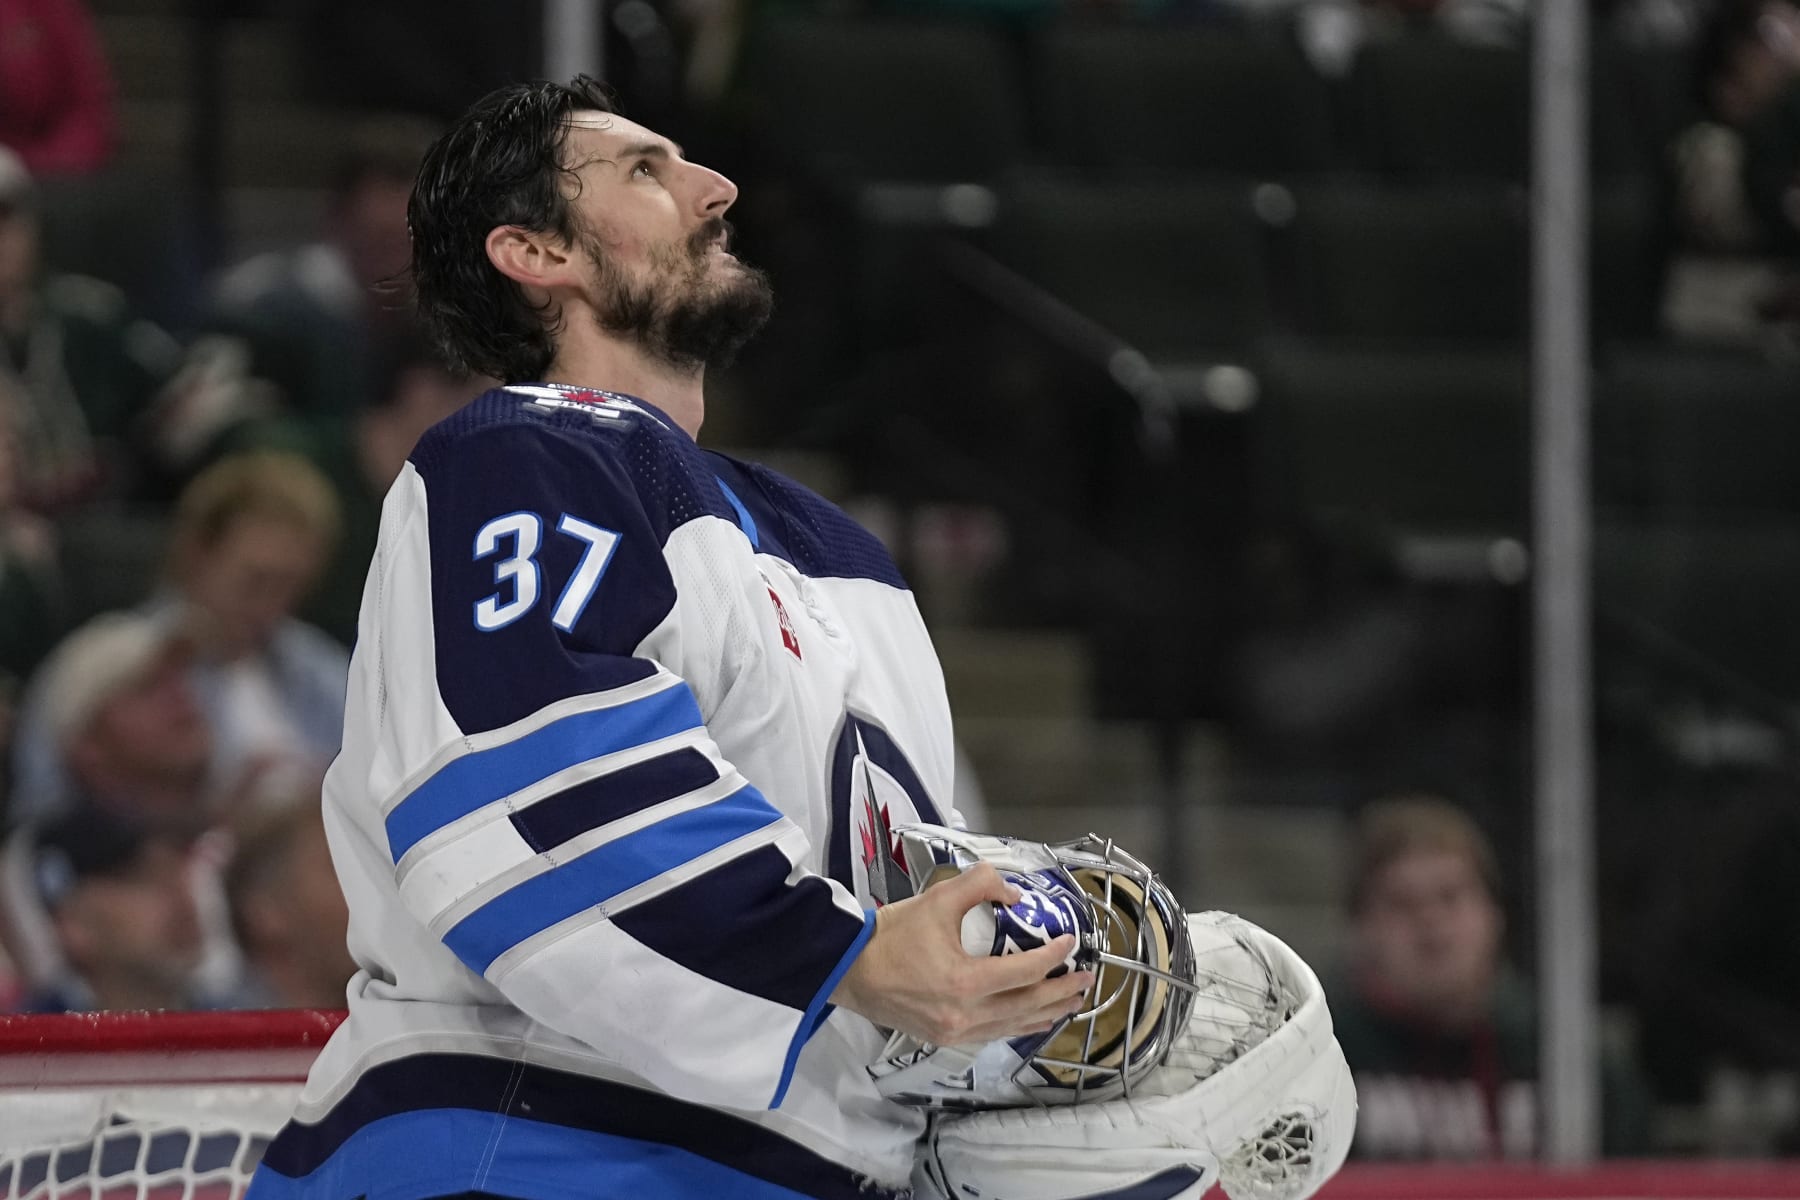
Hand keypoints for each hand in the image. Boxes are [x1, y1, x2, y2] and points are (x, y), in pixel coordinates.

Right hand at [831, 862, 1092, 1045]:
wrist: (849, 968)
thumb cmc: (891, 936)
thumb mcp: (937, 899)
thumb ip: (981, 885)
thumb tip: (1014, 895)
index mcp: (964, 982)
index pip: (1025, 972)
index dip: (1054, 957)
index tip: (1071, 943)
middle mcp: (964, 1014)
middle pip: (1028, 1006)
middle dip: (1062, 992)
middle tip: (1085, 979)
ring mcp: (955, 1032)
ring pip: (1014, 1026)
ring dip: (1047, 1013)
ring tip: (1070, 1002)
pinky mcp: (945, 1038)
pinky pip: (994, 1034)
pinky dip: (1019, 1025)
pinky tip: (1032, 1018)